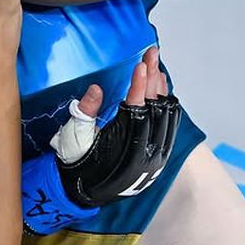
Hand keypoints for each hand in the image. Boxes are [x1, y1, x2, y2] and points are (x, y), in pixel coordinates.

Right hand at [52, 47, 181, 206]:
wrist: (84, 191)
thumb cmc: (77, 162)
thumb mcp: (73, 138)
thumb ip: (84, 114)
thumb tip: (96, 90)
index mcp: (124, 145)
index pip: (136, 109)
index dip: (139, 85)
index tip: (141, 64)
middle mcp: (145, 151)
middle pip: (155, 106)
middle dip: (152, 77)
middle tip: (151, 53)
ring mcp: (156, 154)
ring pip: (167, 115)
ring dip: (162, 88)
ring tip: (156, 66)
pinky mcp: (160, 154)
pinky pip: (171, 124)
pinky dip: (168, 103)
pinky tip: (162, 88)